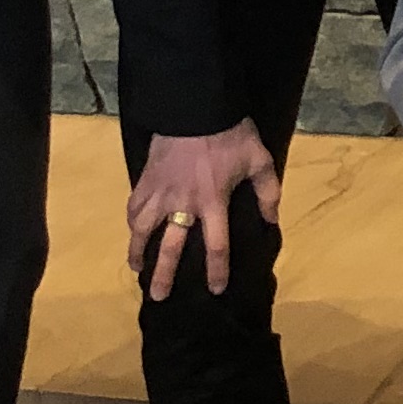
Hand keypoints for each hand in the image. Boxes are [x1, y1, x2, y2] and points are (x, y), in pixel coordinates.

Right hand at [128, 122, 278, 299]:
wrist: (196, 106)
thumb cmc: (231, 134)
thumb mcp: (259, 160)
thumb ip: (268, 193)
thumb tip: (271, 220)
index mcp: (213, 202)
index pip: (216, 245)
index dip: (216, 269)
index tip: (215, 289)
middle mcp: (183, 204)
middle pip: (171, 247)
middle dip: (164, 274)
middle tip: (158, 297)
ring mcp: (160, 192)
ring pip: (142, 229)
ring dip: (138, 250)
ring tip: (136, 268)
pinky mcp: (146, 179)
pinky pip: (134, 205)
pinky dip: (131, 222)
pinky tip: (132, 232)